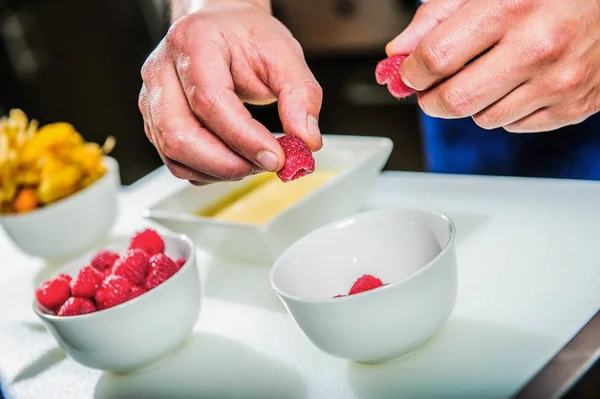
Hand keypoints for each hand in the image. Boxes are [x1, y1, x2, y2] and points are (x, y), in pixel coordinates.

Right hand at [139, 1, 322, 184]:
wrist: (220, 29)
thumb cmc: (246, 38)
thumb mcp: (284, 55)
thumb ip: (301, 96)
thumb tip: (307, 141)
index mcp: (193, 42)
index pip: (209, 100)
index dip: (243, 137)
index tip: (276, 157)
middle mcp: (162, 71)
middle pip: (180, 135)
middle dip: (229, 163)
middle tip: (267, 163)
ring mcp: (152, 99)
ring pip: (175, 155)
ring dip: (219, 171)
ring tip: (254, 160)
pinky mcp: (155, 122)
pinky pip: (176, 162)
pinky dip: (208, 172)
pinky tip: (234, 160)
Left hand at [386, 0, 599, 132]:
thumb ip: (437, 16)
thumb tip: (398, 52)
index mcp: (511, 7)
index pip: (436, 58)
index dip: (411, 72)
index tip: (409, 72)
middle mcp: (537, 47)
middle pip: (454, 101)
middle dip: (431, 99)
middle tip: (432, 87)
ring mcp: (559, 81)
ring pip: (482, 118)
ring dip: (472, 103)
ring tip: (489, 72)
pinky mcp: (573, 106)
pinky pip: (513, 125)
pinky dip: (505, 109)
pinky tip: (519, 82)